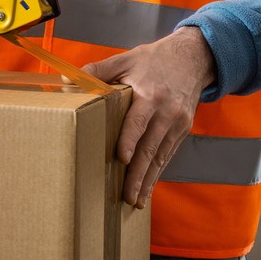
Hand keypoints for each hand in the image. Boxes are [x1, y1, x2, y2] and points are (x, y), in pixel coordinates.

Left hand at [85, 28, 216, 208]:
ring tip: (136, 201)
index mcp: (151, 94)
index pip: (138, 121)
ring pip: (161, 156)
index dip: (130, 139)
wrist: (192, 58)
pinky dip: (157, 172)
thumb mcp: (126, 59)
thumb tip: (68, 79)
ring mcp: (177, 123)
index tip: (121, 158)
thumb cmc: (154, 59)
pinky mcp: (183, 129)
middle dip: (138, 174)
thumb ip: (99, 70)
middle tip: (127, 196)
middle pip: (150, 147)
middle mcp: (167, 112)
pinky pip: (168, 154)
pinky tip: (147, 188)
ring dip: (148, 180)